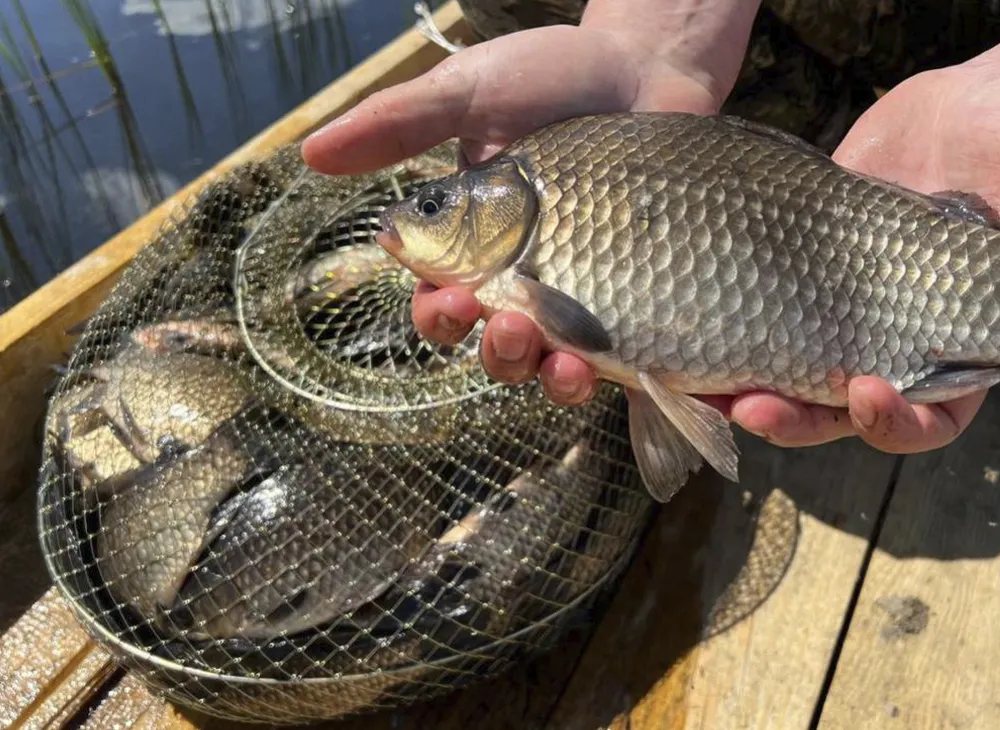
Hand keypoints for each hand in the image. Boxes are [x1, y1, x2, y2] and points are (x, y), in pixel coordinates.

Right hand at [301, 20, 740, 404]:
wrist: (650, 63)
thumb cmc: (554, 74)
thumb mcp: (471, 91)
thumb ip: (399, 123)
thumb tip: (310, 152)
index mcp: (475, 241)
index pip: (441, 298)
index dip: (438, 313)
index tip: (454, 297)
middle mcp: (526, 278)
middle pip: (495, 346)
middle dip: (497, 352)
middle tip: (510, 329)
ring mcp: (586, 292)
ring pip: (552, 363)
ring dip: (548, 375)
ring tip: (563, 362)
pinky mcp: (640, 298)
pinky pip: (619, 356)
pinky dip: (612, 377)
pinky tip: (609, 373)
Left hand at [720, 50, 999, 453]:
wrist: (993, 94)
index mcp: (968, 346)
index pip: (931, 415)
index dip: (898, 421)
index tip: (869, 395)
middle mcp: (898, 339)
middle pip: (839, 407)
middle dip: (797, 416)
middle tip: (753, 405)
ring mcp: (842, 304)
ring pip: (786, 366)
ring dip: (743, 381)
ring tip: (696, 376)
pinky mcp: (799, 265)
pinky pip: (754, 304)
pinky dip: (719, 317)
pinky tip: (678, 316)